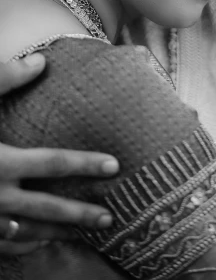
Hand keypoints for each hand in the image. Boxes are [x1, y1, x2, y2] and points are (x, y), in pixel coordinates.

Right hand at [0, 55, 118, 254]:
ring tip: (85, 236)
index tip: (115, 166)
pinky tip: (34, 243)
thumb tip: (42, 60)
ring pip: (26, 232)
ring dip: (56, 235)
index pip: (53, 163)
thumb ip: (5, 78)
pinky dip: (20, 246)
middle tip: (110, 217)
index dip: (85, 164)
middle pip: (46, 208)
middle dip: (79, 214)